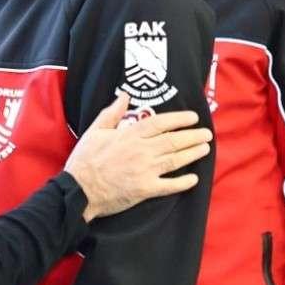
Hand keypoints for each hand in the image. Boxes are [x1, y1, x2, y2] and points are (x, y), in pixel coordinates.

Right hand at [65, 92, 210, 221]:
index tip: (192, 118)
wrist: (78, 189)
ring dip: (192, 154)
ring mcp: (145, 170)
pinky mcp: (145, 189)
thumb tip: (124, 95)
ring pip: (175, 160)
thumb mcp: (95, 130)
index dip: (179, 119)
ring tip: (205, 149)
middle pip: (173, 140)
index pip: (160, 123)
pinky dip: (183, 182)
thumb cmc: (85, 160)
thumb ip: (112, 113)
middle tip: (206, 134)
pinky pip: (169, 185)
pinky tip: (193, 179)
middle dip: (192, 136)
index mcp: (130, 135)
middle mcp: (141, 151)